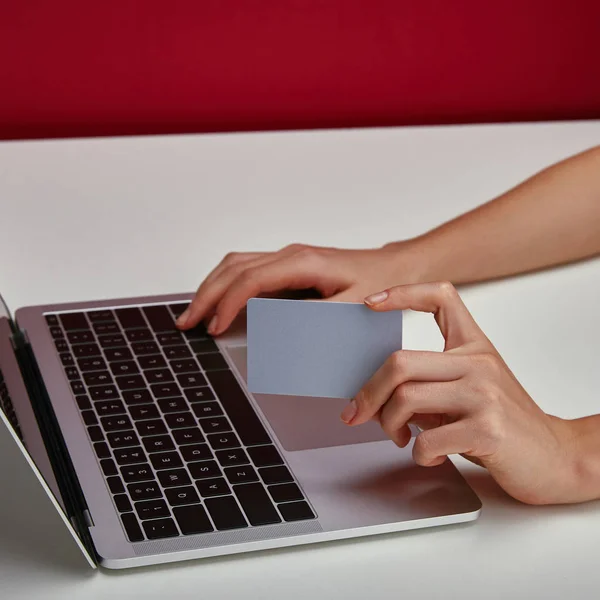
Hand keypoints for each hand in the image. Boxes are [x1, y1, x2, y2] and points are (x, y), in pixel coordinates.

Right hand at [176, 242, 422, 334]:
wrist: (396, 268)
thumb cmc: (380, 285)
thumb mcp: (352, 308)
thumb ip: (317, 318)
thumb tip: (280, 334)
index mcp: (303, 263)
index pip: (251, 279)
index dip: (227, 303)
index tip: (215, 327)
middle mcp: (290, 256)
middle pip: (234, 268)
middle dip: (207, 295)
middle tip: (187, 322)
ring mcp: (288, 259)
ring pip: (236, 265)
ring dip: (212, 288)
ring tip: (195, 313)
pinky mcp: (289, 267)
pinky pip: (248, 270)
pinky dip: (227, 285)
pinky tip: (220, 302)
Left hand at [342, 281, 579, 504]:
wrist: (555, 457)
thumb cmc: (504, 423)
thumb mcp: (468, 391)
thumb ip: (429, 384)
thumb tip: (376, 393)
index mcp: (474, 346)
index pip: (441, 298)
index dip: (403, 293)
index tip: (370, 304)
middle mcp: (479, 363)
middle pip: (400, 362)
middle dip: (368, 393)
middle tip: (358, 413)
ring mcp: (484, 394)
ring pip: (406, 399)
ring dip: (389, 425)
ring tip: (401, 437)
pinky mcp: (487, 429)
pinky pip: (426, 440)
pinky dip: (418, 453)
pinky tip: (431, 454)